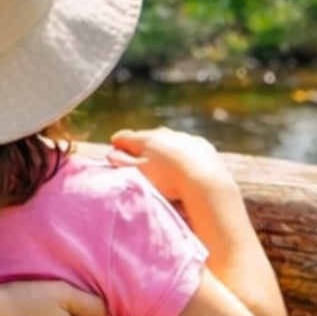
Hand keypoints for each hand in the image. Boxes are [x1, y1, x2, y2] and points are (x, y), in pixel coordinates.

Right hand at [109, 127, 234, 208]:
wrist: (206, 182)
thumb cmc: (169, 180)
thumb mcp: (141, 173)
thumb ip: (123, 163)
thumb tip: (110, 154)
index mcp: (145, 138)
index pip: (123, 137)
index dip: (117, 145)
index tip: (116, 153)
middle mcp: (164, 133)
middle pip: (146, 137)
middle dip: (141, 147)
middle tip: (140, 162)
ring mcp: (184, 137)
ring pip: (168, 140)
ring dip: (163, 149)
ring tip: (165, 166)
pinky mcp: (202, 144)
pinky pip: (188, 146)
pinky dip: (183, 153)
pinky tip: (186, 165)